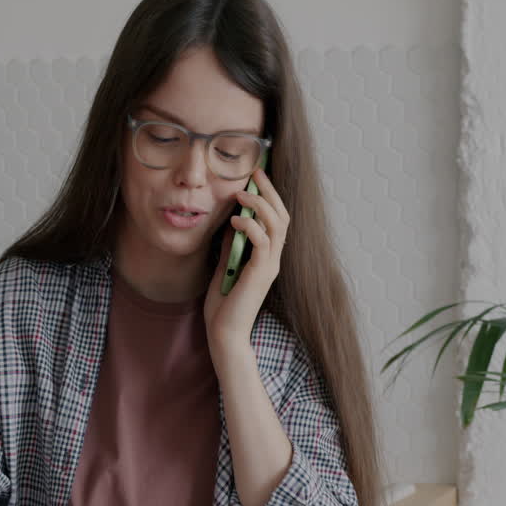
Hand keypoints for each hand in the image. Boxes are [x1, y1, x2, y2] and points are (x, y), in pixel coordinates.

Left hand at [205, 167, 289, 352]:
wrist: (224, 332)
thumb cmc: (224, 304)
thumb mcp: (225, 265)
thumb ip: (232, 244)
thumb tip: (232, 220)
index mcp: (267, 256)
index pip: (276, 219)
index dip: (268, 196)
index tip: (254, 177)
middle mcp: (273, 258)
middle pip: (282, 216)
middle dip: (269, 191)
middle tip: (255, 173)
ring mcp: (270, 265)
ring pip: (277, 224)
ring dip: (260, 204)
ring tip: (242, 193)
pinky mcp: (261, 273)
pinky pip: (262, 241)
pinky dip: (249, 226)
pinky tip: (234, 220)